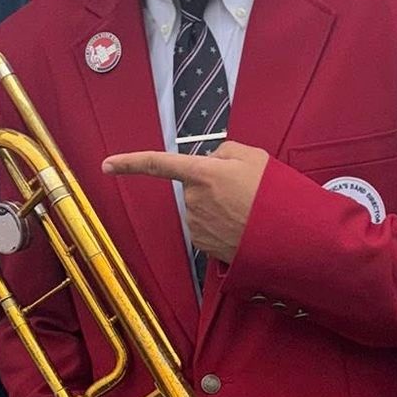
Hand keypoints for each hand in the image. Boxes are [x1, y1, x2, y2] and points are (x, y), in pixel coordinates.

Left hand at [103, 141, 268, 262]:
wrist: (289, 237)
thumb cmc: (273, 195)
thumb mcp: (253, 157)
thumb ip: (224, 151)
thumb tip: (212, 160)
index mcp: (203, 173)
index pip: (158, 164)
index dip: (129, 163)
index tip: (107, 165)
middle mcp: (194, 200)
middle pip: (193, 185)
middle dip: (212, 184)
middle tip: (243, 188)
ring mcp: (198, 225)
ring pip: (200, 206)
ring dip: (218, 205)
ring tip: (247, 208)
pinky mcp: (204, 245)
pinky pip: (207, 226)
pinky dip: (221, 224)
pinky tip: (241, 225)